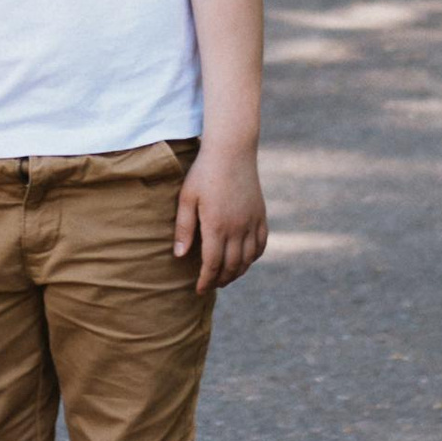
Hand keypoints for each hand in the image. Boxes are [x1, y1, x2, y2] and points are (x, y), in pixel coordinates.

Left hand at [174, 144, 267, 294]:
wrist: (232, 150)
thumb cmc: (204, 172)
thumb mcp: (187, 198)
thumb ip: (184, 228)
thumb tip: (180, 256)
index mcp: (217, 226)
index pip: (212, 265)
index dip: (206, 281)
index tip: (199, 290)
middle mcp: (238, 228)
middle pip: (231, 266)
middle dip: (220, 280)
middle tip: (210, 285)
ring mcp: (252, 222)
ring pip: (248, 259)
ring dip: (237, 272)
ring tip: (225, 276)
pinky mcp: (261, 215)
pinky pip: (261, 244)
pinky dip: (253, 257)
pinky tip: (245, 260)